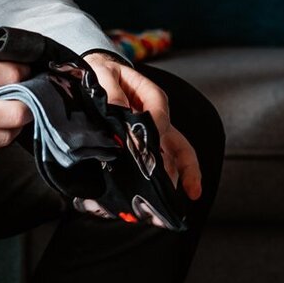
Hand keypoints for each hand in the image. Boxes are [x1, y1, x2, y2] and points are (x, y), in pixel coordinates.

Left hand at [79, 50, 202, 205]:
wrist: (93, 76)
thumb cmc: (101, 74)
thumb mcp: (103, 76)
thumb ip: (111, 92)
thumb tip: (119, 111)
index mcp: (151, 99)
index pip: (161, 118)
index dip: (156, 132)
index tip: (141, 146)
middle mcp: (156, 121)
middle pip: (179, 146)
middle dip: (187, 170)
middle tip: (191, 193)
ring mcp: (148, 137)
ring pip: (168, 161)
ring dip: (169, 182)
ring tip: (163, 207)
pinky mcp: (135, 148)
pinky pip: (149, 165)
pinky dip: (148, 183)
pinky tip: (141, 202)